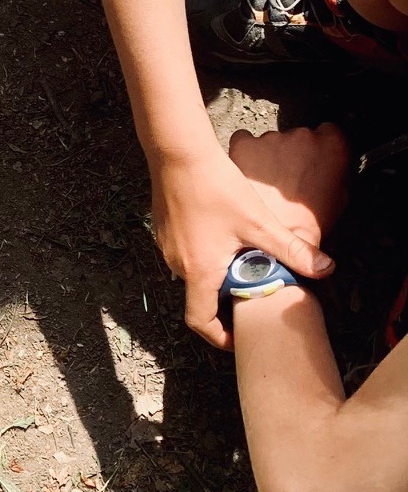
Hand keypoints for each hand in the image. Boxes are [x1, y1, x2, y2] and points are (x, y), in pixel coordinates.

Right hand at [153, 147, 335, 350]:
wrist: (177, 153)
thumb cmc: (215, 187)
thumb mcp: (258, 222)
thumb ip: (292, 249)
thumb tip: (326, 268)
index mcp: (199, 270)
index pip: (201, 321)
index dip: (220, 337)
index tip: (239, 337)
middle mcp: (177, 264)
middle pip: (202, 296)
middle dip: (228, 299)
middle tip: (255, 288)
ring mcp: (167, 247)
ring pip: (196, 273)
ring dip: (219, 274)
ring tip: (244, 258)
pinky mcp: (166, 231)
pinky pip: (187, 254)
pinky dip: (208, 255)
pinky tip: (225, 232)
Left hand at [228, 124, 351, 248]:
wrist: (275, 238)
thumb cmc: (309, 224)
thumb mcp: (339, 200)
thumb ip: (336, 174)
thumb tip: (329, 167)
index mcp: (332, 146)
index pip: (330, 132)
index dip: (321, 148)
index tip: (314, 160)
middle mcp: (303, 135)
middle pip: (298, 136)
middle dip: (293, 153)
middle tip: (288, 179)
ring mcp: (273, 138)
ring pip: (271, 141)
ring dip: (269, 156)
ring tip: (266, 185)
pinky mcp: (245, 144)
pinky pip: (244, 142)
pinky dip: (245, 154)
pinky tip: (248, 176)